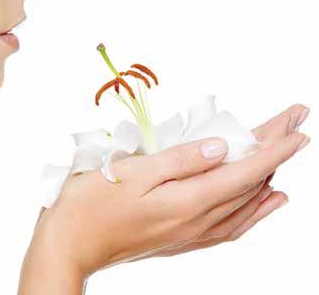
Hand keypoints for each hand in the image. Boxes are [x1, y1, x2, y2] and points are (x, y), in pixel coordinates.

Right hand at [29, 103, 310, 278]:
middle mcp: (197, 221)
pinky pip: (234, 225)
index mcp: (186, 201)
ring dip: (270, 178)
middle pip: (251, 185)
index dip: (273, 148)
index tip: (297, 126)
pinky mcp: (181, 238)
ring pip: (246, 205)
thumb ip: (180, 159)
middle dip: (276, 152)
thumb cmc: (90, 202)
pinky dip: (257, 210)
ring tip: (286, 155)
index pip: (244, 171)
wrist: (69, 243)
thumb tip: (222, 148)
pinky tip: (266, 203)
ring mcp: (191, 233)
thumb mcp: (132, 172)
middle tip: (296, 123)